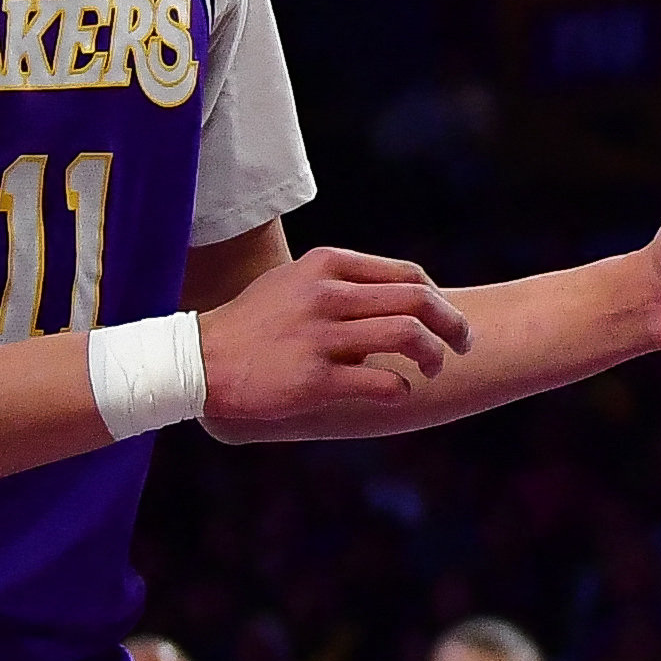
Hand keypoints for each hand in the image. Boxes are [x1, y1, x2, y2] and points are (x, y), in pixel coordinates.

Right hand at [197, 241, 471, 435]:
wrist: (195, 362)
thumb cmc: (250, 325)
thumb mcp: (292, 284)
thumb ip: (340, 284)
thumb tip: (395, 296)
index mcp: (325, 267)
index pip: (407, 274)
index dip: (436, 297)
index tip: (442, 316)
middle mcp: (325, 296)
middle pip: (418, 300)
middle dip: (453, 324)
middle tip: (465, 343)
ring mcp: (319, 337)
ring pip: (408, 336)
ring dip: (434, 355)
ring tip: (434, 368)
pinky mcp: (313, 379)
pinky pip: (381, 382)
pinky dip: (402, 388)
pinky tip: (400, 393)